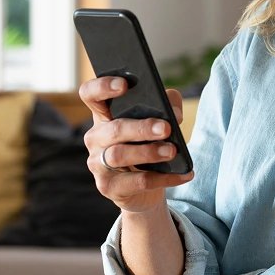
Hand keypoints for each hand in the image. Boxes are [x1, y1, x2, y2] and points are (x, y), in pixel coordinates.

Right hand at [79, 77, 193, 213]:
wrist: (143, 190)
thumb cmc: (148, 145)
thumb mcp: (157, 121)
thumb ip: (167, 106)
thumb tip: (175, 112)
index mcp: (104, 116)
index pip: (90, 95)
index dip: (102, 86)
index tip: (124, 84)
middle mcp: (96, 138)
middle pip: (113, 129)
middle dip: (141, 128)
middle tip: (165, 128)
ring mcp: (98, 164)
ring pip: (118, 155)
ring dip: (148, 152)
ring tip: (172, 151)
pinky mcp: (108, 187)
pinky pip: (136, 182)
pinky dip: (163, 178)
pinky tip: (184, 174)